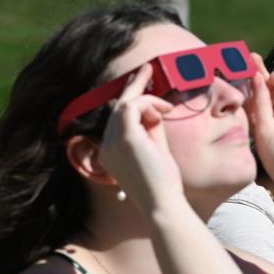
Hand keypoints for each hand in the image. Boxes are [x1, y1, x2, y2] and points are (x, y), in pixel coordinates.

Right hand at [97, 63, 183, 210]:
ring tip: (167, 103)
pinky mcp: (125, 137)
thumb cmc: (163, 184)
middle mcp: (106, 147)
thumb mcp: (155, 151)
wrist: (162, 203)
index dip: (131, 102)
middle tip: (147, 69)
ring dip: (148, 99)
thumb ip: (152, 130)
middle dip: (133, 87)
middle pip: (117, 108)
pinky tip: (164, 111)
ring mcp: (112, 142)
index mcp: (110, 153)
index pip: (117, 120)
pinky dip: (150, 103)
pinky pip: (133, 106)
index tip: (144, 89)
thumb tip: (155, 110)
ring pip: (125, 104)